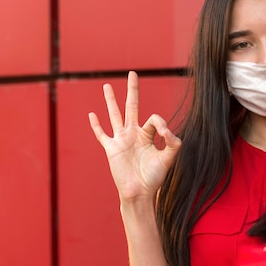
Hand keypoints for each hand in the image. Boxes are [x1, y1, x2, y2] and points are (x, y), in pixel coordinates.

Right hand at [88, 71, 181, 201]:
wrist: (139, 192)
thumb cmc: (155, 178)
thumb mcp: (169, 159)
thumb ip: (173, 143)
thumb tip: (169, 131)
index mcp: (149, 135)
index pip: (154, 118)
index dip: (161, 123)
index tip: (166, 134)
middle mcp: (134, 134)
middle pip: (132, 106)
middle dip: (133, 90)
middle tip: (133, 73)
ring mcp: (121, 140)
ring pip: (114, 115)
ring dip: (110, 100)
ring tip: (106, 85)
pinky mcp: (111, 149)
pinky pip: (102, 134)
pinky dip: (96, 125)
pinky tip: (92, 114)